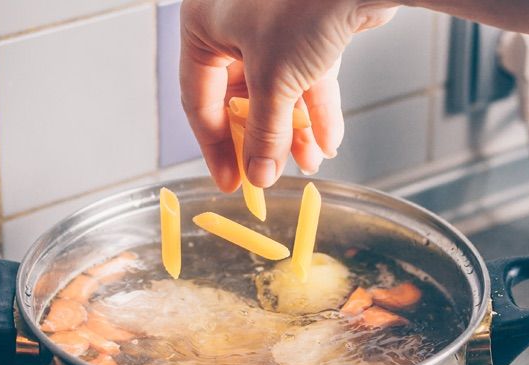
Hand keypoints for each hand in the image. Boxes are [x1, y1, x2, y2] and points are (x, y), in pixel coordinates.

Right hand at [180, 0, 397, 190]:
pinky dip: (316, 109)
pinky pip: (305, 77)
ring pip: (277, 91)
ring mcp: (273, 26)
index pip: (199, 101)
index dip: (215, 147)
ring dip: (293, 130)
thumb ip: (263, 133)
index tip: (230, 182)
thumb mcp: (274, 79)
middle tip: (270, 175)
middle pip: (241, 99)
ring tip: (309, 162)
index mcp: (203, 28)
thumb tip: (258, 177)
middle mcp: (233, 25)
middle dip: (263, 138)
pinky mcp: (309, 29)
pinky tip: (328, 141)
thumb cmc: (303, 5)